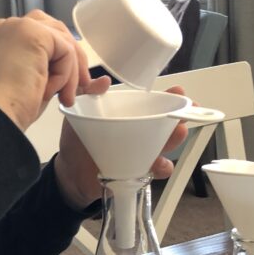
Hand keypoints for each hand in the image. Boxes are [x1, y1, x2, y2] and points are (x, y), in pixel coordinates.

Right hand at [0, 10, 90, 130]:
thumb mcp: (39, 82)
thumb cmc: (10, 106)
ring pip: (64, 42)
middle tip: (82, 87)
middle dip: (74, 60)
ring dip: (70, 73)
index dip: (63, 58)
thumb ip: (59, 71)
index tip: (71, 85)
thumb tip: (100, 81)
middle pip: (57, 31)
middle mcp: (10, 26)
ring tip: (63, 97)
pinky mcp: (34, 33)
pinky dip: (65, 75)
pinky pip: (66, 51)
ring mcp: (21, 26)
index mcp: (5, 36)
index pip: (44, 35)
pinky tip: (49, 92)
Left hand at [54, 84, 190, 208]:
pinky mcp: (138, 171)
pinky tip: (157, 164)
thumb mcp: (79, 112)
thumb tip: (104, 81)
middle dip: (179, 117)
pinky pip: (156, 170)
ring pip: (165, 145)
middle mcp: (140, 133)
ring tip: (178, 134)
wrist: (70, 172)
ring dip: (174, 140)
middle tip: (183, 114)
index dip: (170, 98)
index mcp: (129, 115)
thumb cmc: (78, 139)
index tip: (179, 93)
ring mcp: (141, 153)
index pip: (154, 104)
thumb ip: (88, 93)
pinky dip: (161, 167)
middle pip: (166, 124)